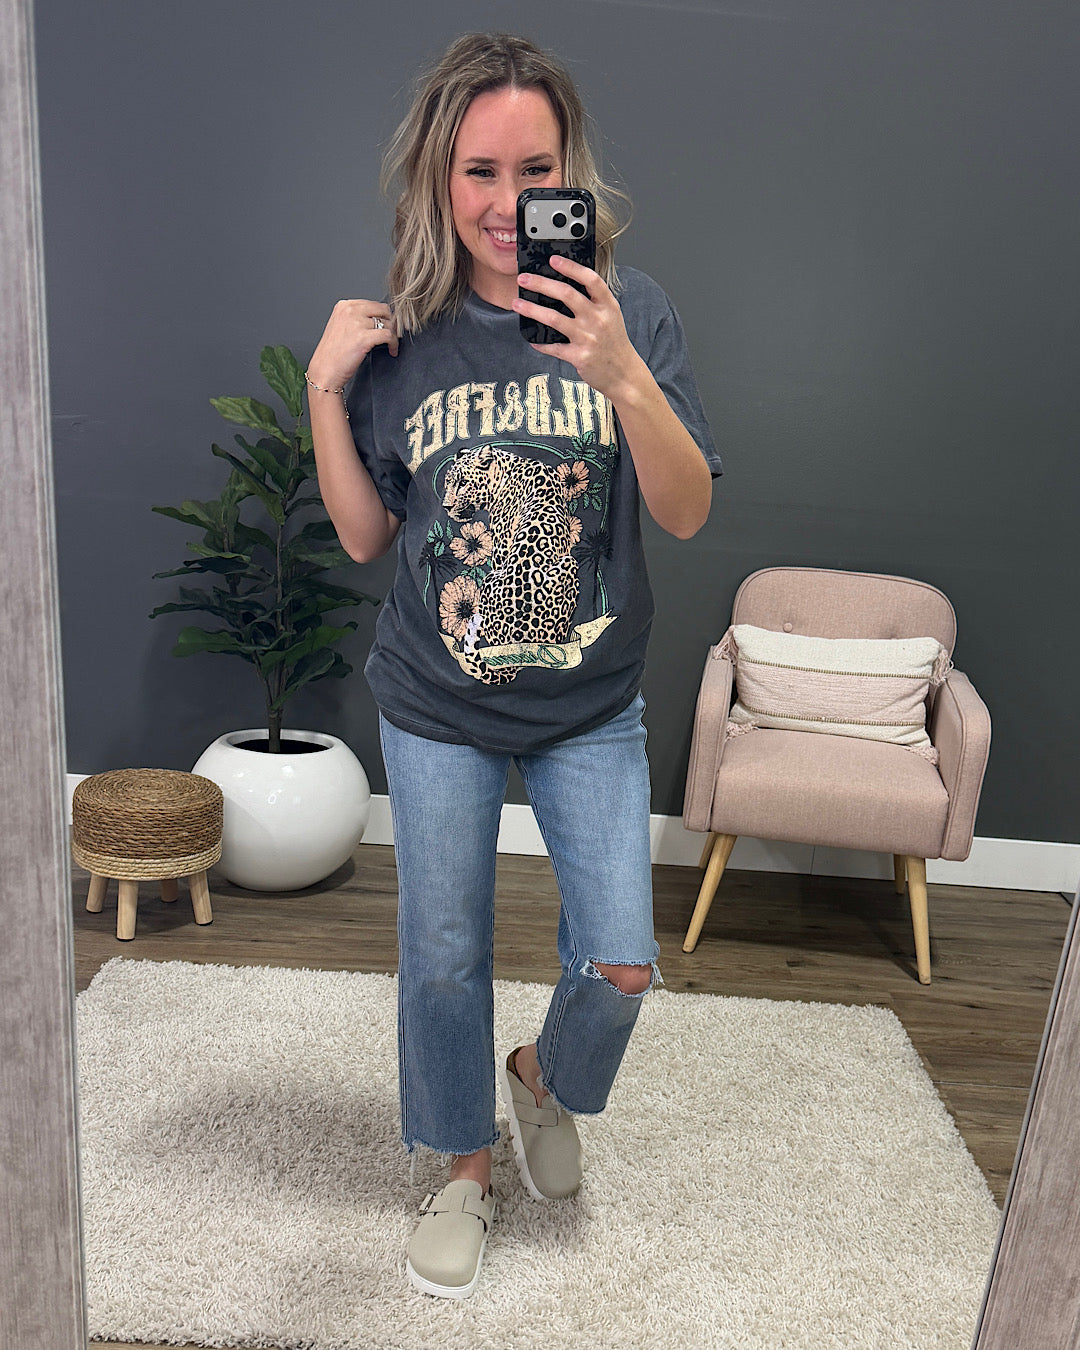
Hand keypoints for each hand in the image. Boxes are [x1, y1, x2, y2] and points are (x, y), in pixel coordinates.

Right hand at [307, 299, 397, 389]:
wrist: (324, 371)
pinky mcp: (364, 338)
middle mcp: (350, 311)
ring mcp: (356, 323)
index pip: (373, 303)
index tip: (387, 325)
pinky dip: (394, 343)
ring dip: (393, 335)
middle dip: (391, 322)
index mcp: (344, 306)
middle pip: (383, 310)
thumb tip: (377, 318)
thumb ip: (356, 318)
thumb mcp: (340, 326)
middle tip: (392, 334)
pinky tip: (392, 350)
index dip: (383, 316)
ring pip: (387, 323)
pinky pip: (388, 336)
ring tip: (391, 344)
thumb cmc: (332, 354)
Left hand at [512, 255, 643, 401]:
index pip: (589, 279)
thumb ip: (594, 302)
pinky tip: (532, 339)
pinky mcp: (579, 356)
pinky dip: (540, 343)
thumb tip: (564, 287)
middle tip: (523, 279)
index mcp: (608, 305)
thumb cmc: (614, 343)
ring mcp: (588, 338)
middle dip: (541, 284)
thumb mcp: (611, 317)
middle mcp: (598, 319)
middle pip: (566, 294)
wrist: (624, 374)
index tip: (553, 260)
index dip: (571, 267)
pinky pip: (553, 347)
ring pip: (554, 318)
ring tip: (516, 304)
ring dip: (532, 310)